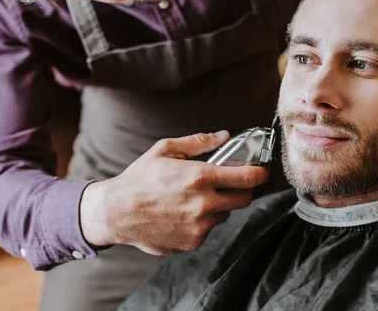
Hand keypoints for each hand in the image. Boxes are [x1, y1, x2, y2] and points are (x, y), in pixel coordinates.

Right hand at [79, 131, 267, 254]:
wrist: (116, 212)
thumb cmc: (140, 178)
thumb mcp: (166, 149)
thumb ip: (199, 142)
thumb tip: (224, 136)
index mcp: (201, 177)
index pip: (249, 178)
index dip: (260, 173)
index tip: (261, 172)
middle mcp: (204, 203)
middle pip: (245, 199)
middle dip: (241, 190)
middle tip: (228, 185)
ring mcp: (200, 225)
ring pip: (225, 215)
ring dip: (218, 207)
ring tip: (194, 198)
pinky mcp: (193, 241)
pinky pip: (208, 229)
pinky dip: (202, 221)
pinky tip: (183, 213)